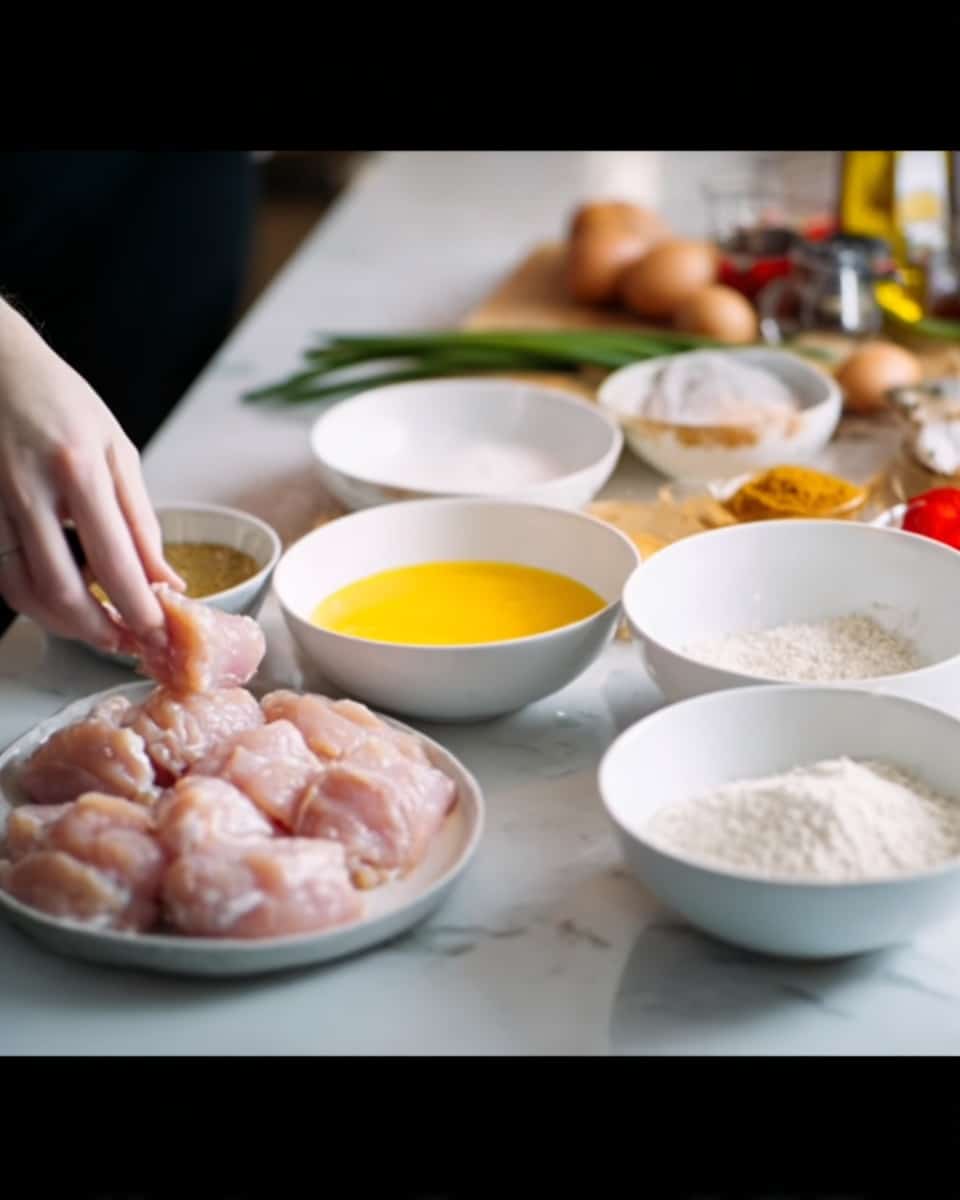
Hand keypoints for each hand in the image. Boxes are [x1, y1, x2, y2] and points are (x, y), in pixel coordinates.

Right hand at [0, 300, 183, 650]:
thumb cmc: (60, 401)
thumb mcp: (117, 449)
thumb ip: (141, 519)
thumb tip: (167, 579)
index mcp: (79, 470)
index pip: (115, 562)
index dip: (137, 608)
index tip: (156, 632)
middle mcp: (30, 491)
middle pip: (62, 591)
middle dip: (97, 630)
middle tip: (126, 644)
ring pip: (23, 592)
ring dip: (62, 624)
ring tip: (97, 630)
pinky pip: (1, 574)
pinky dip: (31, 599)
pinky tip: (60, 601)